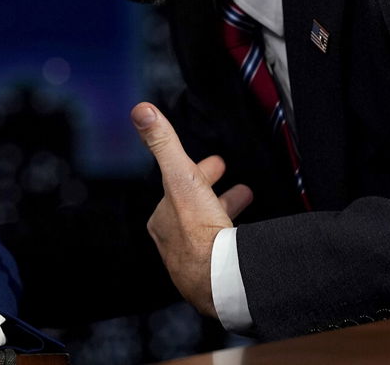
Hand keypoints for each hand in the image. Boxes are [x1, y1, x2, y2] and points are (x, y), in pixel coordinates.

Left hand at [132, 102, 252, 317]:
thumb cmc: (196, 228)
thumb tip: (141, 111)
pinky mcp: (216, 275)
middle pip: (196, 209)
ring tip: (247, 200)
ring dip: (227, 212)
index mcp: (164, 218)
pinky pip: (225, 250)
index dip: (199, 172)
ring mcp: (195, 261)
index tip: (217, 164)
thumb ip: (163, 143)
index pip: (180, 188)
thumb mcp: (180, 176)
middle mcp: (174, 241)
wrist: (220, 277)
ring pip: (211, 230)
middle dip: (215, 192)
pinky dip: (235, 238)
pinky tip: (247, 238)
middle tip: (237, 185)